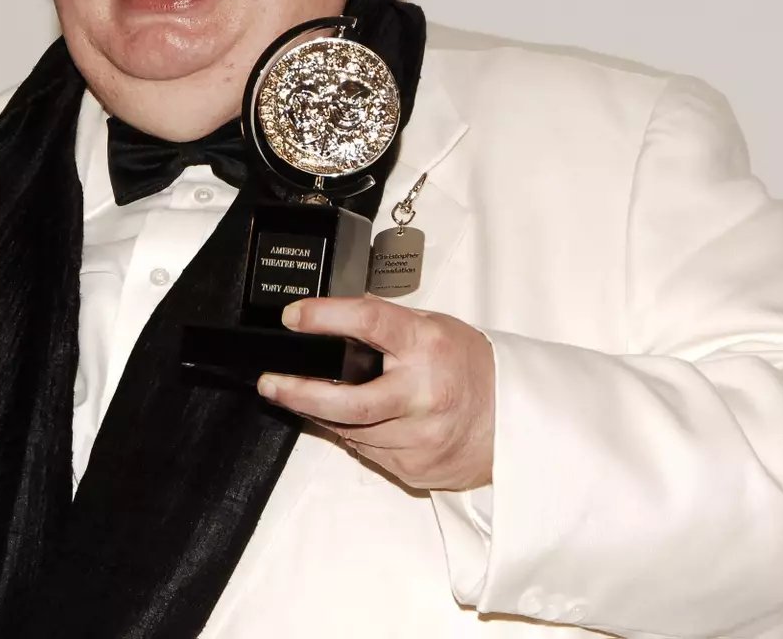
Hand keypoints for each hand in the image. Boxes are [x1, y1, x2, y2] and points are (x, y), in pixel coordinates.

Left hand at [257, 296, 494, 489]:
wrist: (512, 421)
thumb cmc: (470, 367)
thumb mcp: (434, 328)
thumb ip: (386, 327)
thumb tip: (331, 320)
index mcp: (428, 346)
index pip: (370, 323)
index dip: (325, 317)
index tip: (294, 316)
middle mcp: (424, 393)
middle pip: (348, 401)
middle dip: (299, 392)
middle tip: (271, 383)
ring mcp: (420, 436)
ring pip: (351, 430)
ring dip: (326, 415)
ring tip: (314, 398)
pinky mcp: (414, 466)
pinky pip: (366, 450)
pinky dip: (354, 434)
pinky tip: (360, 421)